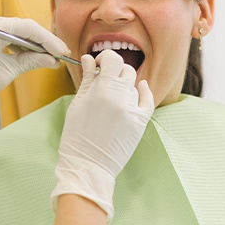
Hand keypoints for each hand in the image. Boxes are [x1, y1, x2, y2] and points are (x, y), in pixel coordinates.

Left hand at [0, 12, 69, 140]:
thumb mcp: (6, 72)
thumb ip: (31, 62)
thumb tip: (52, 60)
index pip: (28, 28)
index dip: (48, 40)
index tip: (63, 52)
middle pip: (23, 27)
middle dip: (42, 42)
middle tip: (59, 55)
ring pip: (15, 30)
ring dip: (31, 44)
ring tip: (48, 58)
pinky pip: (5, 34)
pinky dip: (18, 44)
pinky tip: (31, 55)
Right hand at [50, 50, 154, 220]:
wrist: (88, 166)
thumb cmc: (76, 136)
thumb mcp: (77, 104)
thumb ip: (87, 79)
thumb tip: (89, 59)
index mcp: (102, 90)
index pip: (112, 59)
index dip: (105, 58)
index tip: (98, 65)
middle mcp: (120, 97)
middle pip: (125, 69)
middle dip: (114, 71)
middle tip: (104, 79)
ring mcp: (132, 110)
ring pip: (133, 85)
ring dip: (123, 85)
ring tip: (112, 96)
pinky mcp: (140, 122)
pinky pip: (147, 100)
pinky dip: (144, 91)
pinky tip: (140, 87)